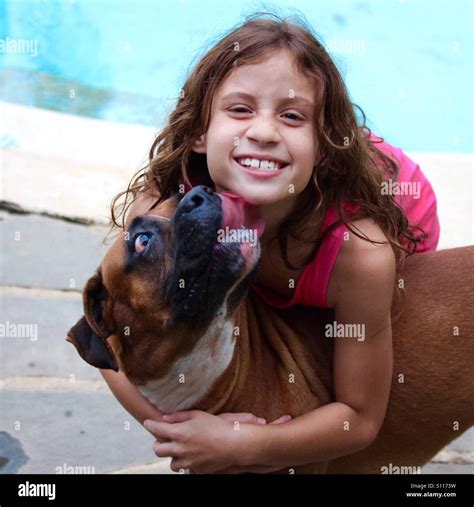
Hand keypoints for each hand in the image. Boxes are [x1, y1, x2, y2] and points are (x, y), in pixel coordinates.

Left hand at [144, 410, 291, 473]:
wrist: (233, 445)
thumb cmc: (217, 427)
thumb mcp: (198, 415)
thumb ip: (180, 417)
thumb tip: (165, 418)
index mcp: (180, 433)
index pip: (157, 429)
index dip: (150, 425)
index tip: (147, 422)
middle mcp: (180, 449)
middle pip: (158, 450)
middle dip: (158, 443)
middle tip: (163, 438)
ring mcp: (187, 461)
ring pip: (170, 463)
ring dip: (172, 455)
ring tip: (180, 448)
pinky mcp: (195, 470)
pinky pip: (185, 468)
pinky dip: (185, 462)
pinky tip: (193, 454)